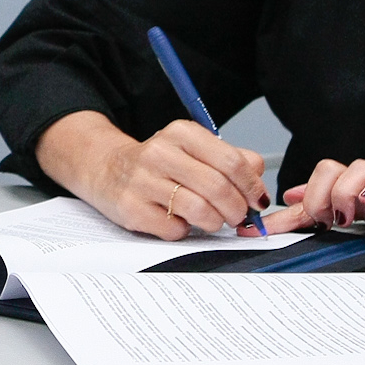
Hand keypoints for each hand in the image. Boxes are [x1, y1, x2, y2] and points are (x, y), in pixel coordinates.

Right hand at [35, 111, 271, 240]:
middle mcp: (160, 152)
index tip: (257, 200)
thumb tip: (258, 178)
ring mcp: (142, 181)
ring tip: (211, 220)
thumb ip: (231, 158)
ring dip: (214, 223)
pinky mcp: (131, 208)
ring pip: (200, 211)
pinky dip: (184, 231)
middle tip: (237, 216)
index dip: (251, 186)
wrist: (106, 169)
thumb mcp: (193, 149)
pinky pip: (174, 229)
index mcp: (181, 133)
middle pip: (218, 188)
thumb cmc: (159, 164)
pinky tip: (178, 221)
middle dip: (237, 209)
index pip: (231, 161)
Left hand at [259, 161, 364, 258]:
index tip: (267, 228)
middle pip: (327, 168)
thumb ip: (325, 210)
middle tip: (322, 219)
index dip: (290, 208)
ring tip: (344, 216)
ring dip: (342, 192)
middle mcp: (363, 182)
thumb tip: (290, 203)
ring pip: (354, 169)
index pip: (311, 189)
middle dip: (316, 195)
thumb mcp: (361, 216)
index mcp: (348, 190)